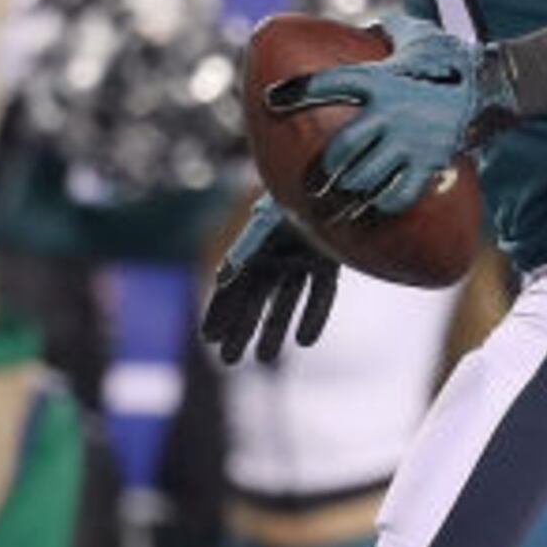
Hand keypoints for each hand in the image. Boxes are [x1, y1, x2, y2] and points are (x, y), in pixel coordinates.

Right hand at [201, 196, 340, 362]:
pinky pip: (320, 293)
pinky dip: (313, 316)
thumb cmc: (294, 204)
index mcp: (254, 243)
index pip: (232, 285)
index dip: (220, 311)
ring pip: (285, 300)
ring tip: (263, 359)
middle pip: (256, 298)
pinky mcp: (329, 261)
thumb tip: (219, 286)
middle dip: (242, 328)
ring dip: (274, 329)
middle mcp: (276, 252)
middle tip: (230, 361)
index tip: (208, 339)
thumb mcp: (264, 232)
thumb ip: (243, 258)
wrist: (338, 184)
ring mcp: (303, 257)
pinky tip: (304, 341)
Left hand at [281, 14, 493, 220]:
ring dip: (343, 199)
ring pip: (365, 178)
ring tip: (329, 212)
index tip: (271, 100)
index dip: (298, 91)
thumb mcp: (416, 37)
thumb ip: (389, 31)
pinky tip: (367, 218)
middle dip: (321, 172)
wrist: (492, 87)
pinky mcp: (429, 165)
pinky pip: (397, 196)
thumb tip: (370, 25)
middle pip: (343, 148)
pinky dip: (378, 210)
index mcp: (380, 79)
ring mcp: (410, 142)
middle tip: (309, 188)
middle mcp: (390, 113)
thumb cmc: (447, 60)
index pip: (330, 82)